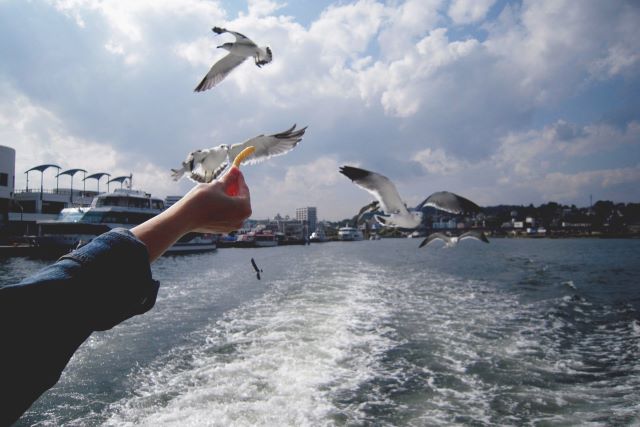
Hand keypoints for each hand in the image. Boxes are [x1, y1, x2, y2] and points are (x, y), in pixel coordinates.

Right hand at [132, 167, 250, 260]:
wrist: (184, 218)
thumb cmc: (202, 201)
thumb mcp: (217, 185)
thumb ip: (229, 178)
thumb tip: (235, 170)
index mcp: (244, 208)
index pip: (244, 189)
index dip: (239, 177)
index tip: (235, 170)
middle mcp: (241, 219)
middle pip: (240, 199)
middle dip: (234, 187)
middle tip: (228, 176)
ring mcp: (232, 226)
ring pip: (233, 207)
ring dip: (229, 196)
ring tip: (220, 186)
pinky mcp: (222, 229)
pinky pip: (227, 214)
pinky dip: (224, 206)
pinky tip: (216, 198)